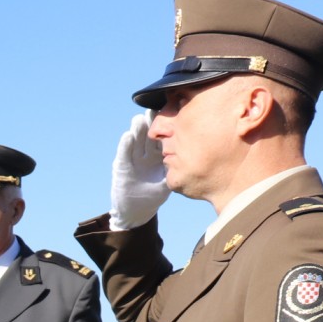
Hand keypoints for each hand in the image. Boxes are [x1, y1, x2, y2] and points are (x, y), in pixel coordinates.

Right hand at [109, 113, 169, 231]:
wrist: (134, 212)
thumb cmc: (152, 196)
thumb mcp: (169, 181)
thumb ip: (178, 170)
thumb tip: (201, 157)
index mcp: (157, 156)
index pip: (163, 137)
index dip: (167, 125)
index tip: (173, 113)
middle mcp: (144, 155)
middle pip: (148, 135)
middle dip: (151, 123)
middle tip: (155, 109)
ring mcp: (132, 161)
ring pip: (135, 142)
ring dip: (137, 130)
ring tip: (139, 119)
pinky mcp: (121, 169)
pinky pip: (124, 156)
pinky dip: (126, 146)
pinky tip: (128, 136)